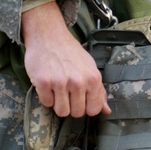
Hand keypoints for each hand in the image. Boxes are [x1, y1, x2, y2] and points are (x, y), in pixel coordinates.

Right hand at [21, 1, 110, 118]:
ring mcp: (60, 82)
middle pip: (76, 113)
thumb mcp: (90, 68)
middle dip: (71, 106)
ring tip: (57, 89)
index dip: (86, 107)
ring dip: (58, 103)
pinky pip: (46, 103)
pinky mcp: (43, 82)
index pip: (93, 110)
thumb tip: (107, 111)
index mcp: (93, 78)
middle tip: (66, 92)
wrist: (49, 36)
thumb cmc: (70, 53)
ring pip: (61, 112)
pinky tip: (48, 84)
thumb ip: (99, 91)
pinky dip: (45, 96)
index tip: (80, 99)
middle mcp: (78, 81)